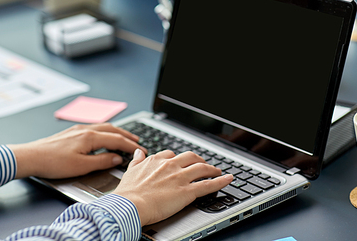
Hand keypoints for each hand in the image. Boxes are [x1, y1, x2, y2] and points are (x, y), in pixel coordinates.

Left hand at [8, 123, 146, 178]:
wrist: (31, 156)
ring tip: (123, 137)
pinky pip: (94, 128)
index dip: (130, 145)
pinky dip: (105, 131)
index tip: (140, 150)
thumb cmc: (53, 163)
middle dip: (126, 135)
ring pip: (103, 127)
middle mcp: (85, 129)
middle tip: (137, 141)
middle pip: (112, 129)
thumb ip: (102, 161)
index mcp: (90, 137)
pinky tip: (103, 137)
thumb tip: (117, 158)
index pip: (117, 139)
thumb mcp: (81, 166)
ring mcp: (77, 129)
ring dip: (116, 132)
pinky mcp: (71, 132)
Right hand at [113, 149, 233, 225]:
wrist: (130, 204)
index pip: (172, 155)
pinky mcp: (187, 191)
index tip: (183, 162)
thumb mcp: (130, 171)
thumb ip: (137, 160)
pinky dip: (221, 181)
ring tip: (217, 171)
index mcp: (157, 161)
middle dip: (199, 160)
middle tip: (203, 164)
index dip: (180, 159)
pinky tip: (228, 179)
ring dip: (212, 169)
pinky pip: (208, 184)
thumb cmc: (128, 192)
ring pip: (202, 168)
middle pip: (191, 157)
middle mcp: (170, 166)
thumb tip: (139, 152)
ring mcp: (180, 178)